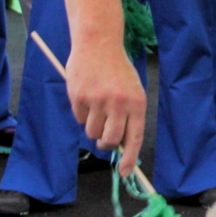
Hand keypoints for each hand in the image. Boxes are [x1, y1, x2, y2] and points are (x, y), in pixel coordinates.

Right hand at [65, 36, 147, 175]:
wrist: (99, 43)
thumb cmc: (118, 71)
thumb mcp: (131, 91)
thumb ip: (128, 116)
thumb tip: (120, 146)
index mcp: (136, 102)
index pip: (134, 137)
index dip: (130, 158)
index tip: (125, 173)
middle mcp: (118, 103)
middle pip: (110, 139)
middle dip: (106, 144)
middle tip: (104, 138)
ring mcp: (97, 100)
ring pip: (92, 132)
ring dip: (92, 127)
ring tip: (96, 108)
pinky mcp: (79, 97)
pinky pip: (79, 119)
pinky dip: (82, 114)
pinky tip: (86, 96)